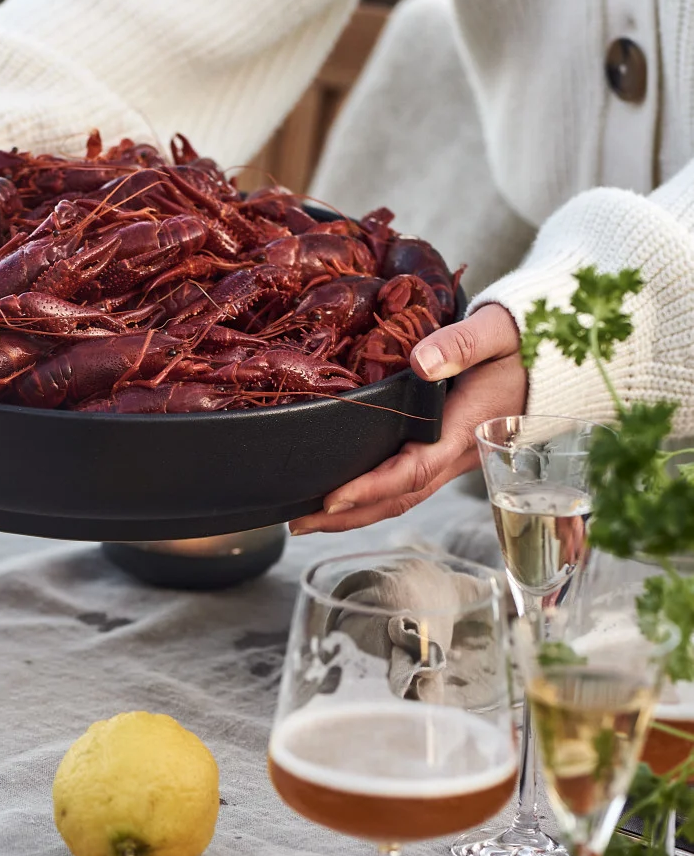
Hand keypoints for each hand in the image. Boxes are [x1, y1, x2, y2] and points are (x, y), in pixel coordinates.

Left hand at [288, 304, 526, 533]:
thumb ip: (462, 343)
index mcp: (465, 428)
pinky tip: (341, 493)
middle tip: (298, 523)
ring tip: (306, 517)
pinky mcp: (447, 449)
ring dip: (356, 512)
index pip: (413, 470)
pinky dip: (372, 494)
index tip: (333, 498)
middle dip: (349, 516)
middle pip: (399, 498)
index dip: (372, 487)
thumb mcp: (498, 332)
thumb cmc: (526, 340)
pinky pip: (407, 482)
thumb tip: (421, 363)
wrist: (556, 353)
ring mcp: (452, 456)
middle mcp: (457, 453)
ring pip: (401, 496)